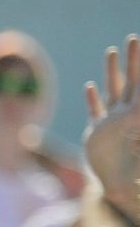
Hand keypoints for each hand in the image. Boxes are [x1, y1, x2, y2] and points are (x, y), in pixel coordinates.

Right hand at [83, 34, 139, 209]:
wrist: (120, 188)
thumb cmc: (134, 170)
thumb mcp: (137, 145)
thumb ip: (135, 129)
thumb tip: (127, 107)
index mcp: (137, 117)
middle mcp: (125, 115)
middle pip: (129, 81)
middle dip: (134, 60)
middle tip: (135, 38)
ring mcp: (111, 122)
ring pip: (112, 90)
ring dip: (112, 72)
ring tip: (113, 52)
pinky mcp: (97, 133)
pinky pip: (94, 112)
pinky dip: (93, 100)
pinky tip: (91, 88)